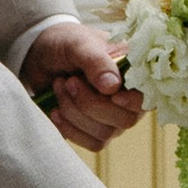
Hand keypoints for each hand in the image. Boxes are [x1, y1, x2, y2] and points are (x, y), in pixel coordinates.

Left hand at [21, 17, 143, 151]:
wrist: (39, 54)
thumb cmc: (65, 43)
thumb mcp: (78, 43)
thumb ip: (96, 61)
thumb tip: (112, 87)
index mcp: (133, 70)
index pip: (148, 95)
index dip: (133, 101)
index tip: (112, 94)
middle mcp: (129, 96)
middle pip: (125, 119)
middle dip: (90, 103)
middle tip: (69, 81)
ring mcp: (113, 117)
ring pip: (105, 134)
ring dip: (74, 113)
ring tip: (59, 87)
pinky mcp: (95, 130)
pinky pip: (92, 143)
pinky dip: (70, 129)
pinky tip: (56, 111)